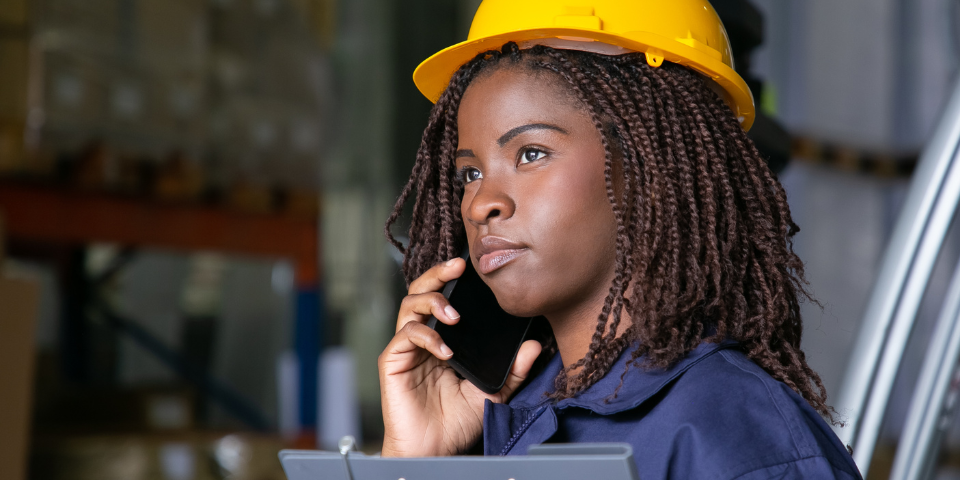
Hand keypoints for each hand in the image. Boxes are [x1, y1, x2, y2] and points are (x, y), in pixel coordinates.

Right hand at [378, 257, 541, 456]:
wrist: (434, 450)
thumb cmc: (456, 423)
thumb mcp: (493, 392)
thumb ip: (513, 370)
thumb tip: (535, 345)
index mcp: (443, 339)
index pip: (444, 298)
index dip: (454, 279)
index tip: (474, 267)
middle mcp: (422, 338)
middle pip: (421, 291)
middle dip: (438, 274)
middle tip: (457, 267)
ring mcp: (406, 348)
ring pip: (409, 305)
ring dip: (432, 302)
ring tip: (454, 315)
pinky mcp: (392, 361)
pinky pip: (406, 336)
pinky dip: (427, 337)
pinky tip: (446, 351)